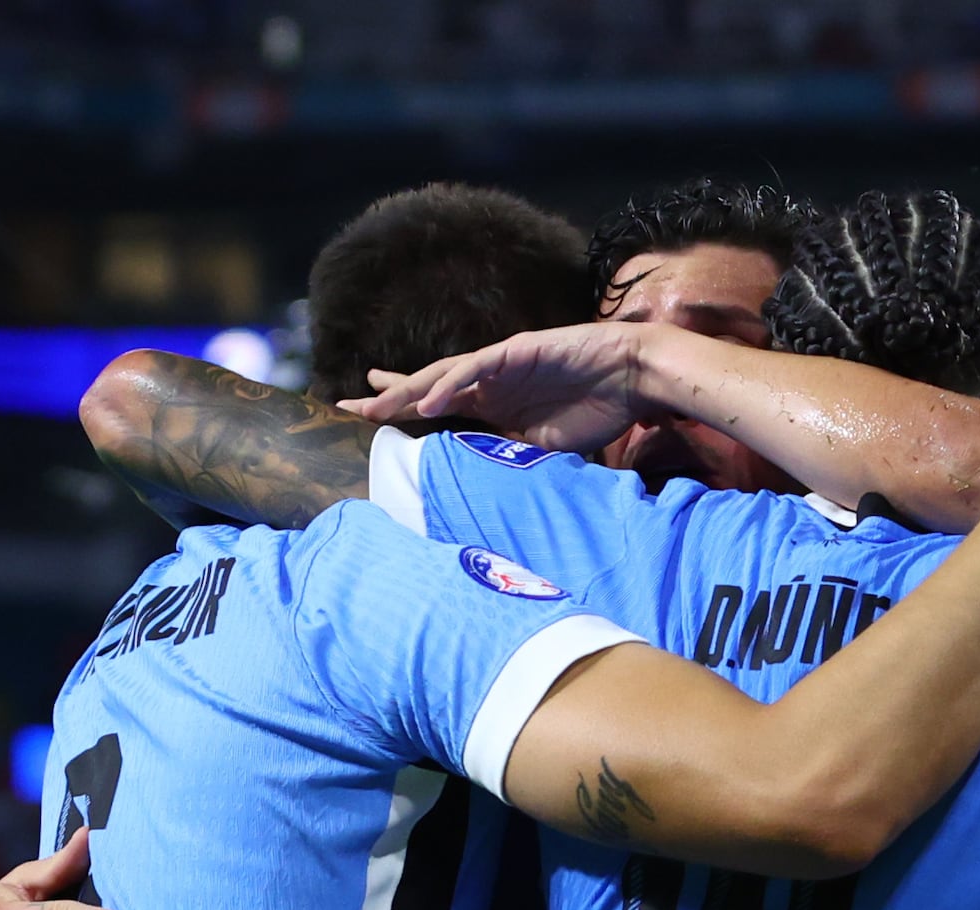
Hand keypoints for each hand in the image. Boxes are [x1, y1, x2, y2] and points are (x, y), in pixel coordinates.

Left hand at [341, 318, 653, 443]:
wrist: (632, 379)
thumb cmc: (596, 410)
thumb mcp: (545, 450)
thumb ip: (512, 458)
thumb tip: (486, 488)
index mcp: (494, 401)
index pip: (439, 407)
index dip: (405, 412)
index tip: (370, 423)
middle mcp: (489, 379)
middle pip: (428, 386)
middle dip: (388, 396)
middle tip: (347, 405)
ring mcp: (501, 363)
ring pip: (443, 374)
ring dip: (408, 390)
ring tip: (375, 405)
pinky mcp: (518, 351)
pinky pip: (476, 368)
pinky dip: (449, 384)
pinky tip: (426, 400)